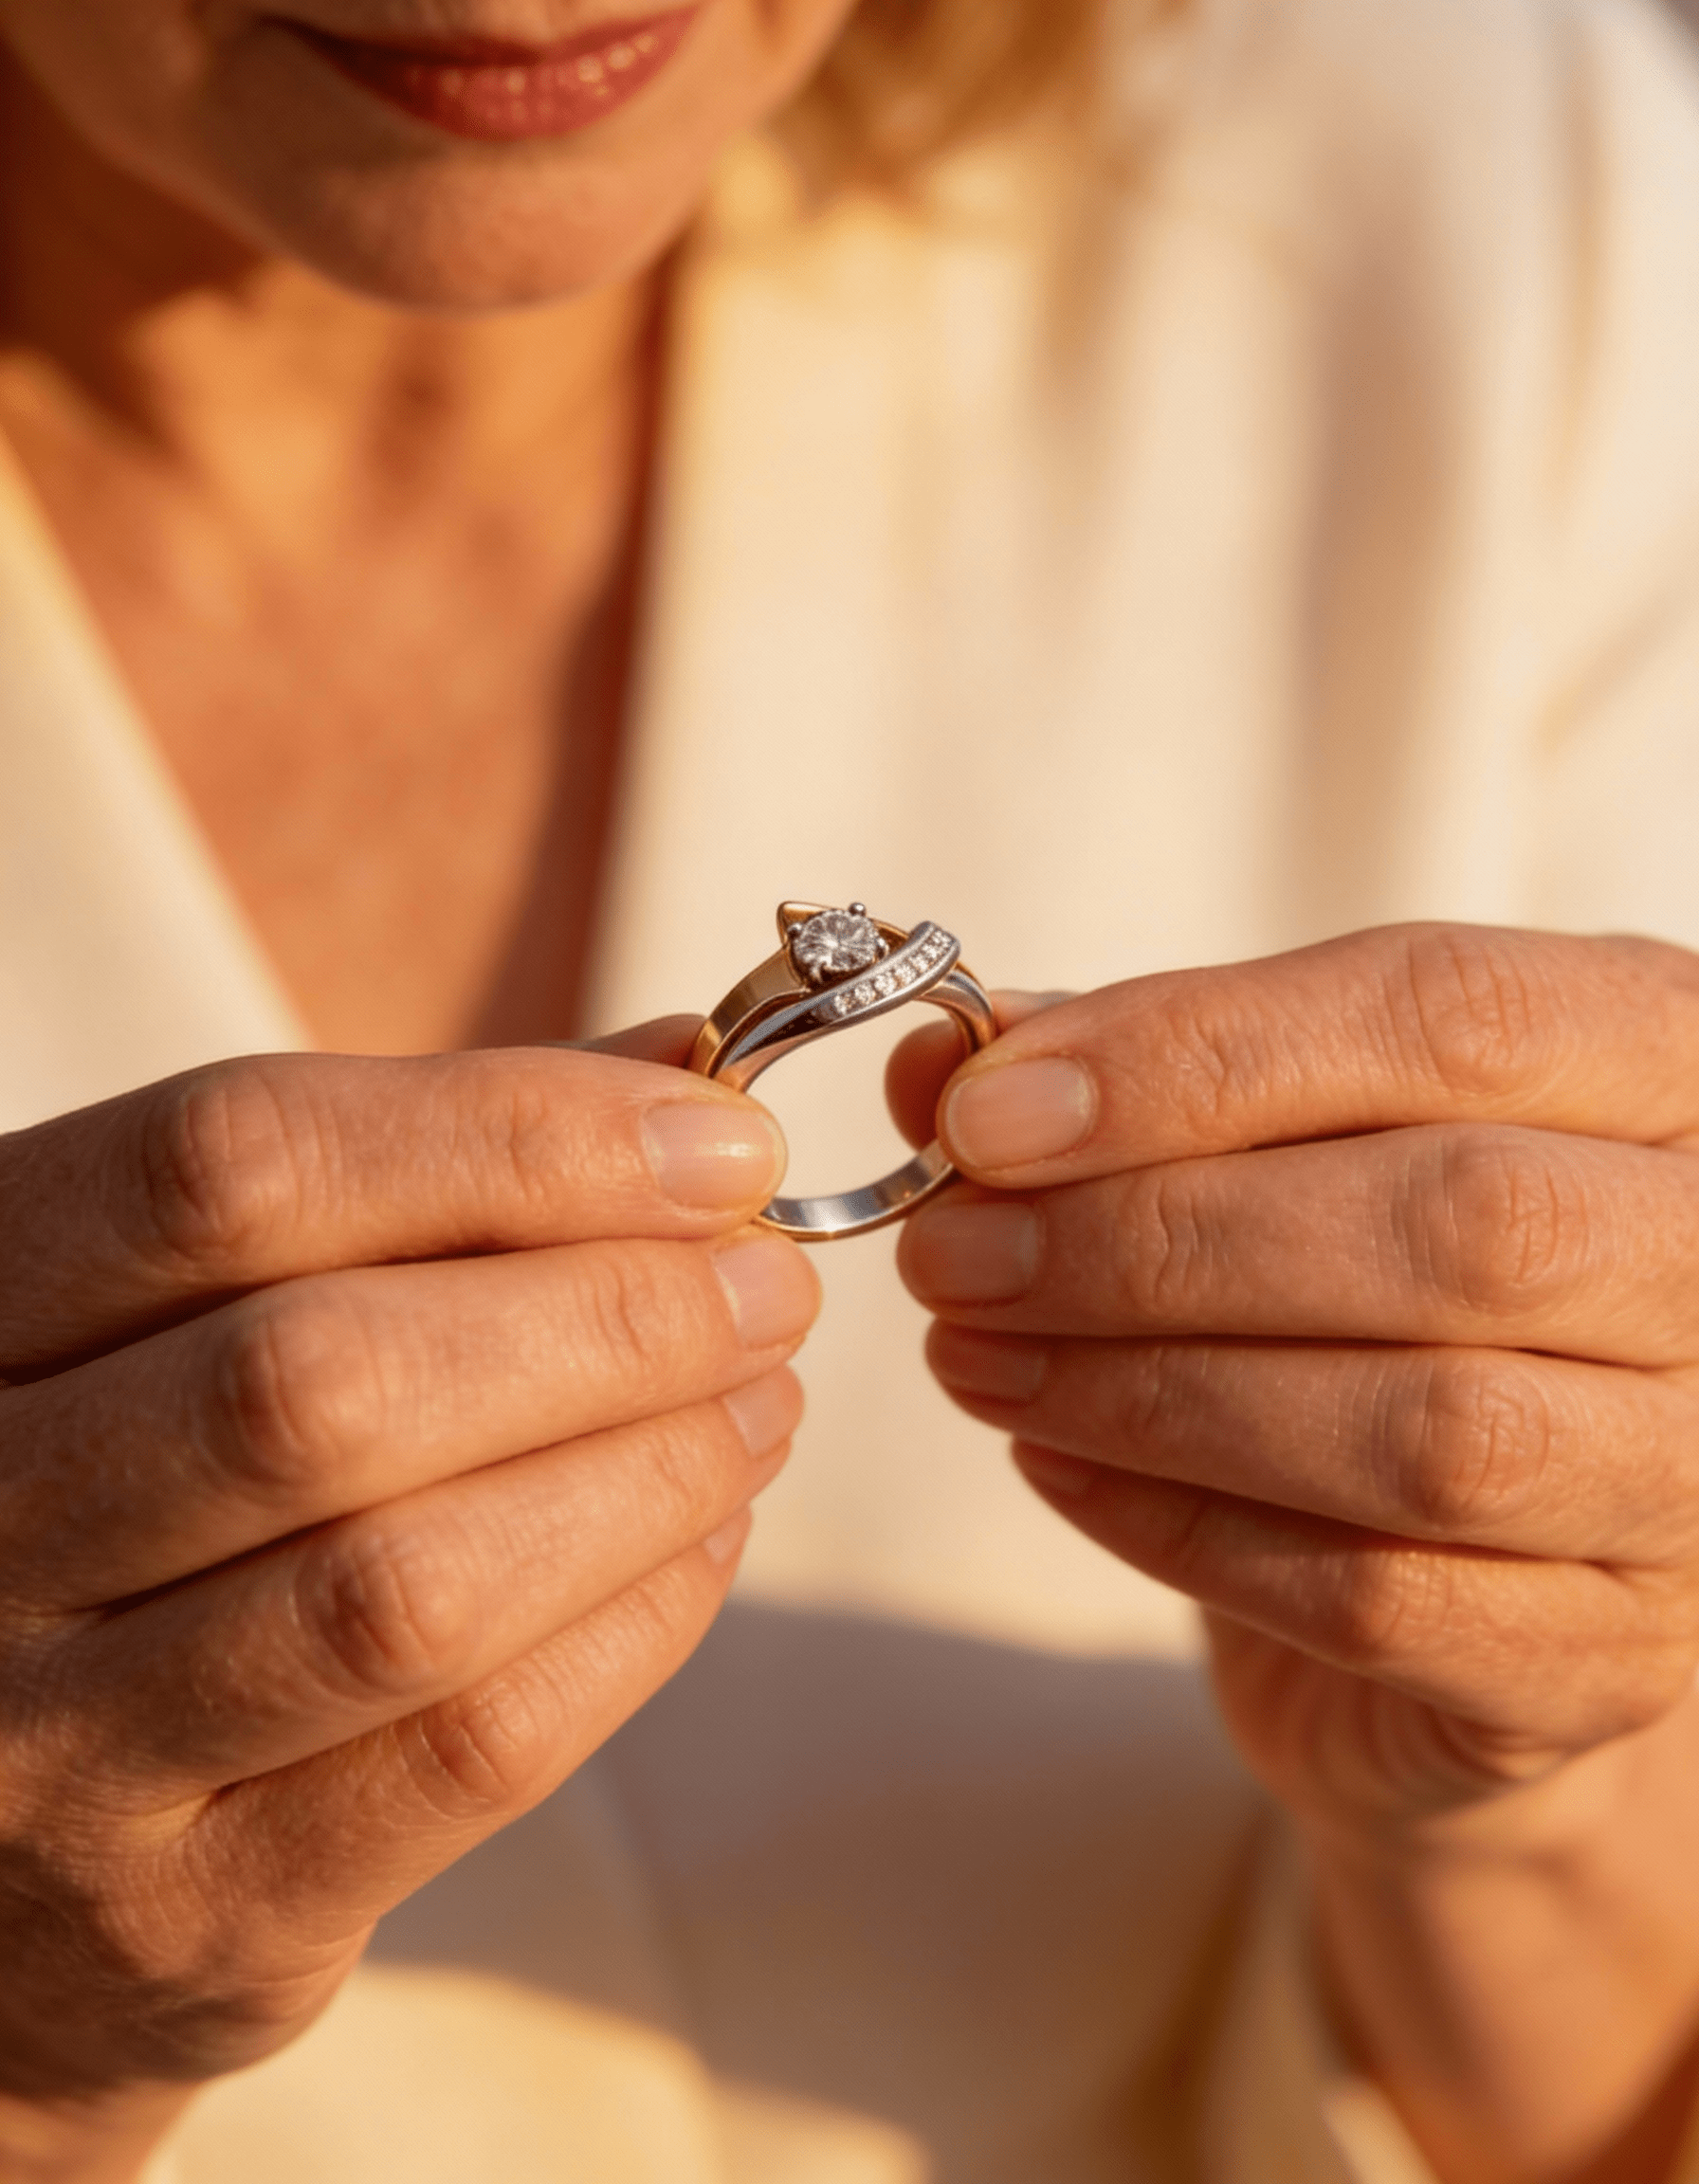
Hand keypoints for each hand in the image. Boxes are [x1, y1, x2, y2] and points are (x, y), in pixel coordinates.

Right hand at [0, 1037, 816, 2177]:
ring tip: (759, 1399)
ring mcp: (59, 1747)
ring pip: (407, 1584)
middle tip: (767, 1281)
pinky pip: (462, 1753)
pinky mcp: (189, 1915)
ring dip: (644, 1469)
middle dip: (609, 1313)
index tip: (710, 1136)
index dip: (508, 1135)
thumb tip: (677, 1076)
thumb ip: (418, 1179)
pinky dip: (632, 1625)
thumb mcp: (193, 1307)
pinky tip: (705, 1534)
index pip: (236, 1167)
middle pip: (326, 1380)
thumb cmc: (131, 1504)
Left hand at [893, 928, 1698, 1838]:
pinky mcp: (1607, 1660)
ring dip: (1150, 1387)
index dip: (1194, 1054)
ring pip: (1432, 1432)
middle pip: (1462, 1224)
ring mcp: (1698, 1479)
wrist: (1478, 1560)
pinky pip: (1381, 1597)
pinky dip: (1180, 1527)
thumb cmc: (1377, 1295)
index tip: (986, 1107)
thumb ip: (1136, 1084)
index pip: (1451, 1015)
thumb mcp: (1281, 1142)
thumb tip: (938, 1067)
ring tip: (977, 1355)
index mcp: (1663, 1059)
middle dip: (1159, 1234)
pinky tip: (1055, 1463)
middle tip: (955, 1252)